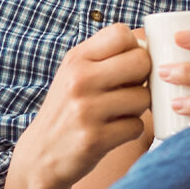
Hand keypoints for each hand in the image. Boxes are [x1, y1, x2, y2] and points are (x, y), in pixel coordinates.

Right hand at [13, 24, 152, 188]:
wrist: (40, 154)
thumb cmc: (67, 110)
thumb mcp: (74, 74)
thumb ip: (105, 57)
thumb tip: (149, 45)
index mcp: (76, 59)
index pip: (122, 33)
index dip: (134, 49)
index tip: (127, 65)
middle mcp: (79, 80)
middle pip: (141, 62)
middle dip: (143, 78)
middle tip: (129, 90)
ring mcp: (86, 109)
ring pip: (143, 97)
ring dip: (137, 109)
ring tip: (117, 114)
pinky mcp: (95, 138)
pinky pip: (136, 127)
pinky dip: (130, 131)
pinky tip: (112, 132)